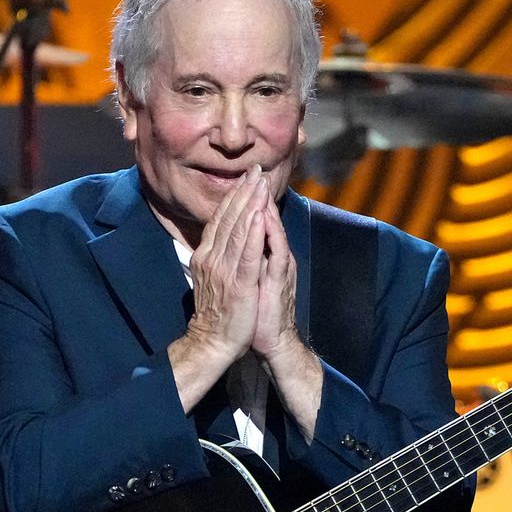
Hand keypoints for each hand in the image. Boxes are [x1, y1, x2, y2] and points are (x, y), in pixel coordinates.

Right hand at [185, 165, 268, 367]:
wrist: (212, 342)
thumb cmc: (217, 312)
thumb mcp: (212, 277)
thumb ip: (217, 254)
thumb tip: (223, 234)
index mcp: (206, 255)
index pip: (220, 219)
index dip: (234, 196)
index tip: (246, 177)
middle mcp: (212, 258)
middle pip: (229, 218)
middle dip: (244, 192)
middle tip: (256, 169)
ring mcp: (224, 270)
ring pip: (238, 229)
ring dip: (250, 204)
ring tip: (260, 183)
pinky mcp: (239, 283)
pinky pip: (247, 253)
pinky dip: (253, 232)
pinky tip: (260, 215)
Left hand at [253, 194, 322, 441]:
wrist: (266, 341)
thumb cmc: (251, 313)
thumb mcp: (245, 280)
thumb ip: (244, 258)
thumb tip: (231, 240)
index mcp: (263, 255)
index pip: (255, 221)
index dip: (249, 199)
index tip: (243, 177)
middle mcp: (273, 257)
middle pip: (264, 219)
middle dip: (257, 193)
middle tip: (254, 169)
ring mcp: (279, 266)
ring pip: (270, 229)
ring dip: (263, 205)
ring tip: (259, 182)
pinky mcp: (280, 279)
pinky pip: (275, 250)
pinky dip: (268, 231)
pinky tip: (262, 215)